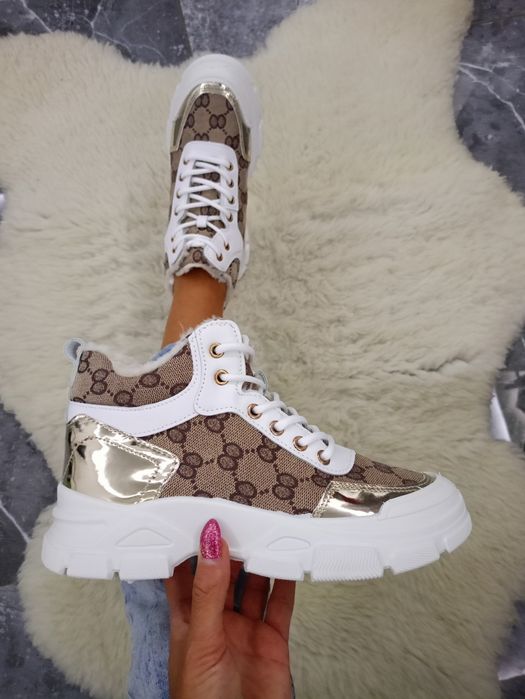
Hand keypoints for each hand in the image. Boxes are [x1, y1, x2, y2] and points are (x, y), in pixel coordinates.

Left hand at [165, 518, 295, 698]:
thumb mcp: (201, 639)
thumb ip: (208, 591)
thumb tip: (209, 544)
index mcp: (189, 621)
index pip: (185, 575)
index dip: (190, 548)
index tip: (198, 518)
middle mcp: (217, 622)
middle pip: (223, 575)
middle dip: (230, 548)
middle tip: (239, 518)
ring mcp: (245, 630)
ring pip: (252, 585)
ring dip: (259, 560)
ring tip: (264, 532)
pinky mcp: (272, 640)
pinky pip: (280, 605)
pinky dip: (285, 582)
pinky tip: (287, 562)